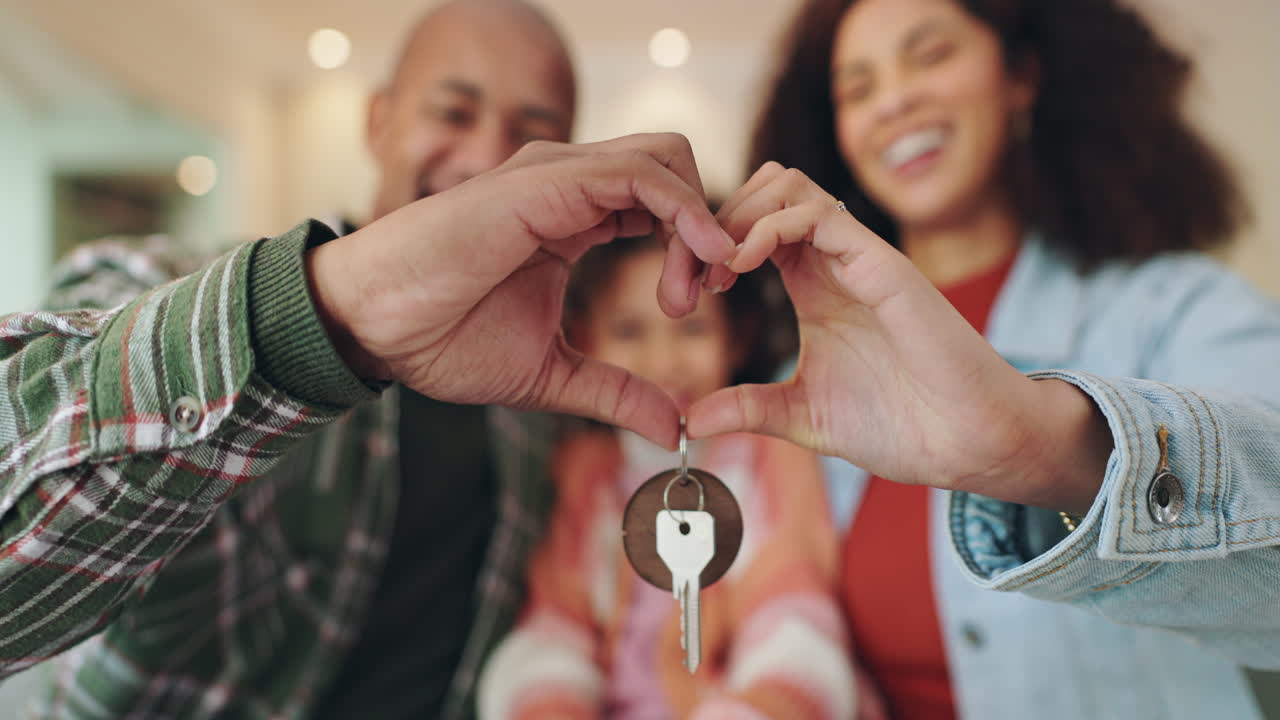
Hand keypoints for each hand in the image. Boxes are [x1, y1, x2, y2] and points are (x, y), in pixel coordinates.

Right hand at [307, 134, 736, 447]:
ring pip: (668, 161)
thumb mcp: (552, 375)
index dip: (696, 248)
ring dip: (699, 225)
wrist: (374, 327)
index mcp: (574, 217)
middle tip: (700, 300)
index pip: (661, 204)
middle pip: (676, 170)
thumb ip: (616, 393)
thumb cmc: (443, 340)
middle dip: (707, 230)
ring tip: (689, 296)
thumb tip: (675, 429)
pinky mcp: (547, 181)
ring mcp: (558, 175)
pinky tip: (695, 263)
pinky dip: (684, 211)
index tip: (697, 307)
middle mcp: (571, 183)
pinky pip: (642, 174)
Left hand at [687, 163, 1110, 509]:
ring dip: (738, 216)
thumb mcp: (803, 415)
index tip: (684, 292)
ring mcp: (859, 258)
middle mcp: (834, 261)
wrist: (970, 443)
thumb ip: (750, 409)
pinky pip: (819, 214)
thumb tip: (691, 419)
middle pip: (766, 190)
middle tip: (689, 276)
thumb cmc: (902, 426)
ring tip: (714, 272)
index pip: (753, 228)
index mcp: (815, 287)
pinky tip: (740, 267)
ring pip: (788, 186)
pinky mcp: (882, 265)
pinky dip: (768, 228)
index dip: (710, 245)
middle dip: (714, 221)